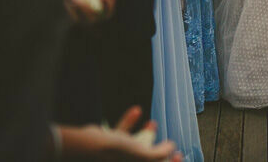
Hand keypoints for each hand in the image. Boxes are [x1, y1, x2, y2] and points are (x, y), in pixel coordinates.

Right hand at [57, 122, 179, 160]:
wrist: (88, 145)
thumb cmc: (116, 154)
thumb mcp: (144, 155)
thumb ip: (159, 153)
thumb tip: (171, 148)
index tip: (180, 155)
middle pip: (145, 159)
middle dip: (158, 149)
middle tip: (168, 144)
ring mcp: (116, 156)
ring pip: (134, 145)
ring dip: (145, 133)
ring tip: (153, 123)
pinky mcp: (107, 145)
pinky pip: (120, 134)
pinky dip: (129, 122)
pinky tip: (136, 111)